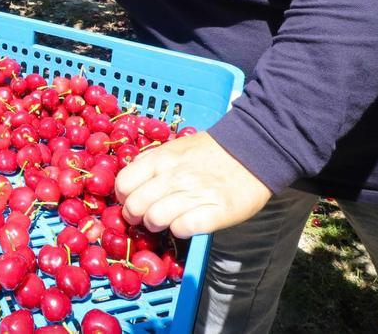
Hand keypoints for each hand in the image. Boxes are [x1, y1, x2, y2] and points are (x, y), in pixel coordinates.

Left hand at [114, 131, 271, 238]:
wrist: (254, 149)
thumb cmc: (210, 151)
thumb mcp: (175, 148)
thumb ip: (151, 162)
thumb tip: (129, 181)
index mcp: (161, 159)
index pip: (123, 184)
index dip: (124, 197)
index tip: (131, 200)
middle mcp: (173, 176)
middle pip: (135, 206)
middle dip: (135, 217)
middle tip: (146, 217)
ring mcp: (195, 194)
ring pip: (155, 219)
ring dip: (157, 224)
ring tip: (167, 221)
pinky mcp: (216, 212)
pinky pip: (183, 229)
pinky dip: (180, 230)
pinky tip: (186, 224)